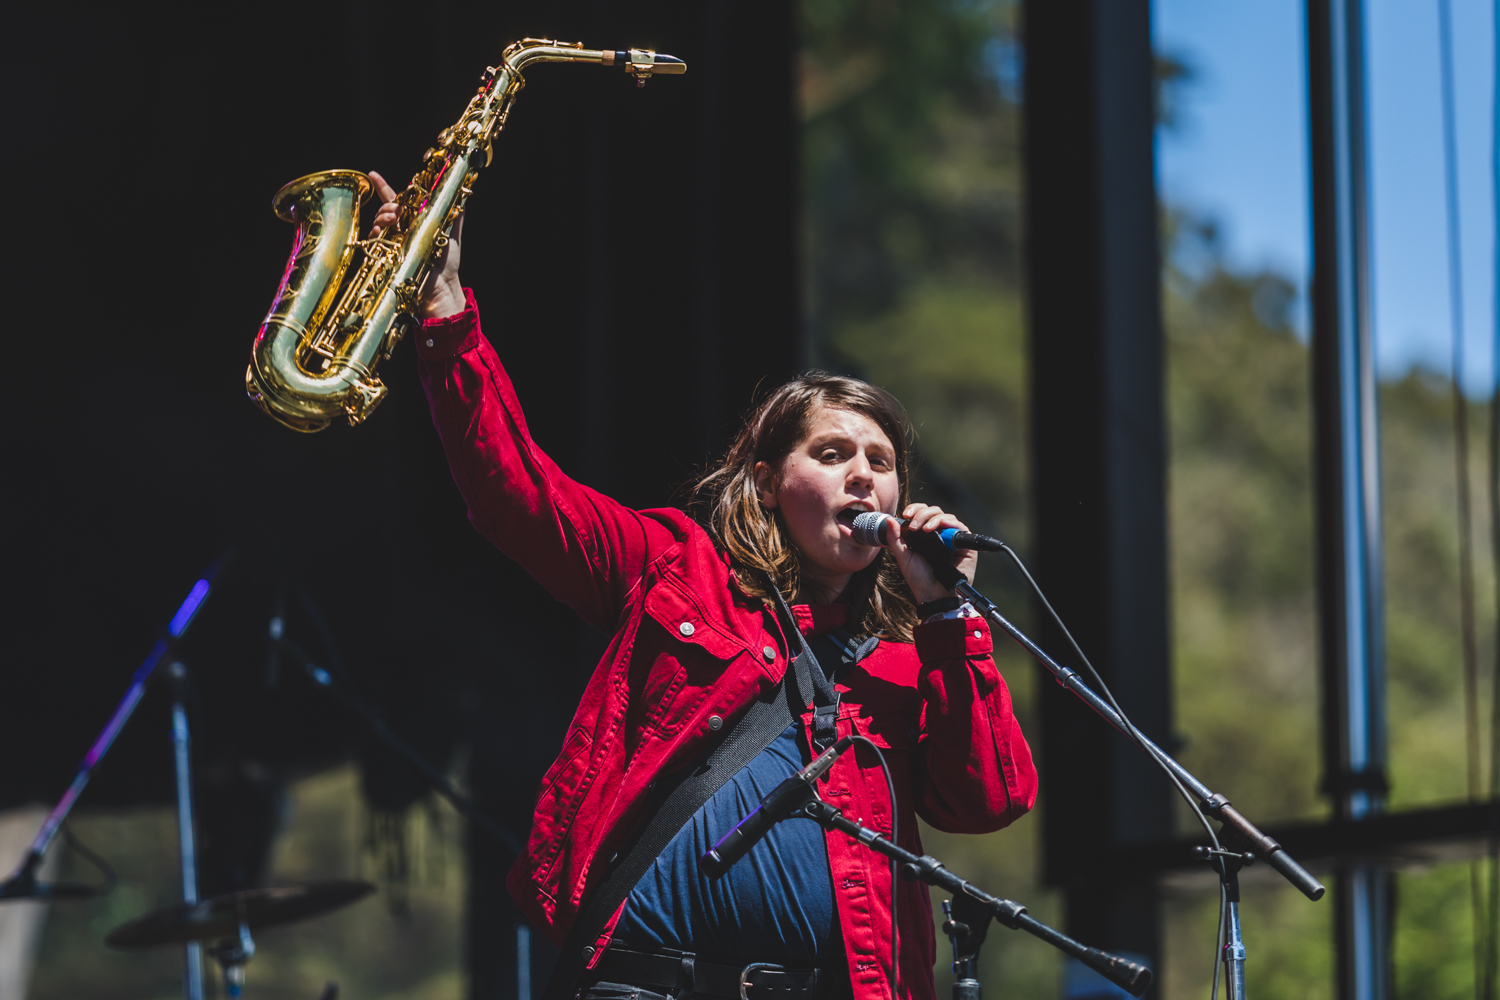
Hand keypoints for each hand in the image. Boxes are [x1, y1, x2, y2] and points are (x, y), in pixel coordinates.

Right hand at [368, 170, 466, 319]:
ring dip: (382, 214)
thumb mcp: (452, 233)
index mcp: (415, 220)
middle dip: (387, 203)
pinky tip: (380, 230)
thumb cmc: (448, 261)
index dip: (383, 187)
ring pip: (378, 219)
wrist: (441, 285)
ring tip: (392, 219)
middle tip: (397, 210)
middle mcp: (401, 228)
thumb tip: (462, 192)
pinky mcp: (386, 252)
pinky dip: (375, 230)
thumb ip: (454, 213)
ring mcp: (393, 240)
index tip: (373, 175)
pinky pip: (374, 237)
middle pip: (386, 207)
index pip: (397, 200)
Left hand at [888, 503, 977, 603]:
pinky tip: (940, 526)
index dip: (915, 509)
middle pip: (934, 512)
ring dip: (934, 518)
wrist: (933, 596)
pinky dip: (949, 523)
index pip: (922, 514)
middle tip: (914, 526)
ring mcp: (953, 539)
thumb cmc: (919, 579)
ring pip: (946, 516)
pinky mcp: (965, 545)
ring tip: (924, 530)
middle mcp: (940, 534)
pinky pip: (960, 527)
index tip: (905, 514)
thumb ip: (895, 539)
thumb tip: (889, 519)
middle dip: (922, 514)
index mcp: (926, 535)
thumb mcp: (903, 557)